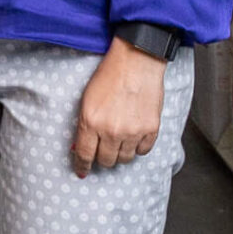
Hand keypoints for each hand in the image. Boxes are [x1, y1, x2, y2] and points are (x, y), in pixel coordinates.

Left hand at [72, 38, 166, 176]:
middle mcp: (111, 131)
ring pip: (125, 159)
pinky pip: (143, 151)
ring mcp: (133, 132)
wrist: (136, 62)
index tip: (82, 171)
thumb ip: (85, 124)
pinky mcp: (151, 129)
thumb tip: (81, 145)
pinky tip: (134, 139)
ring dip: (120, 154)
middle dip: (102, 158)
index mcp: (91, 122)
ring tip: (119, 142)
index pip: (84, 154)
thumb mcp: (87, 100)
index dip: (82, 165)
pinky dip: (138, 148)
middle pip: (106, 160)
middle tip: (103, 151)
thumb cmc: (109, 77)